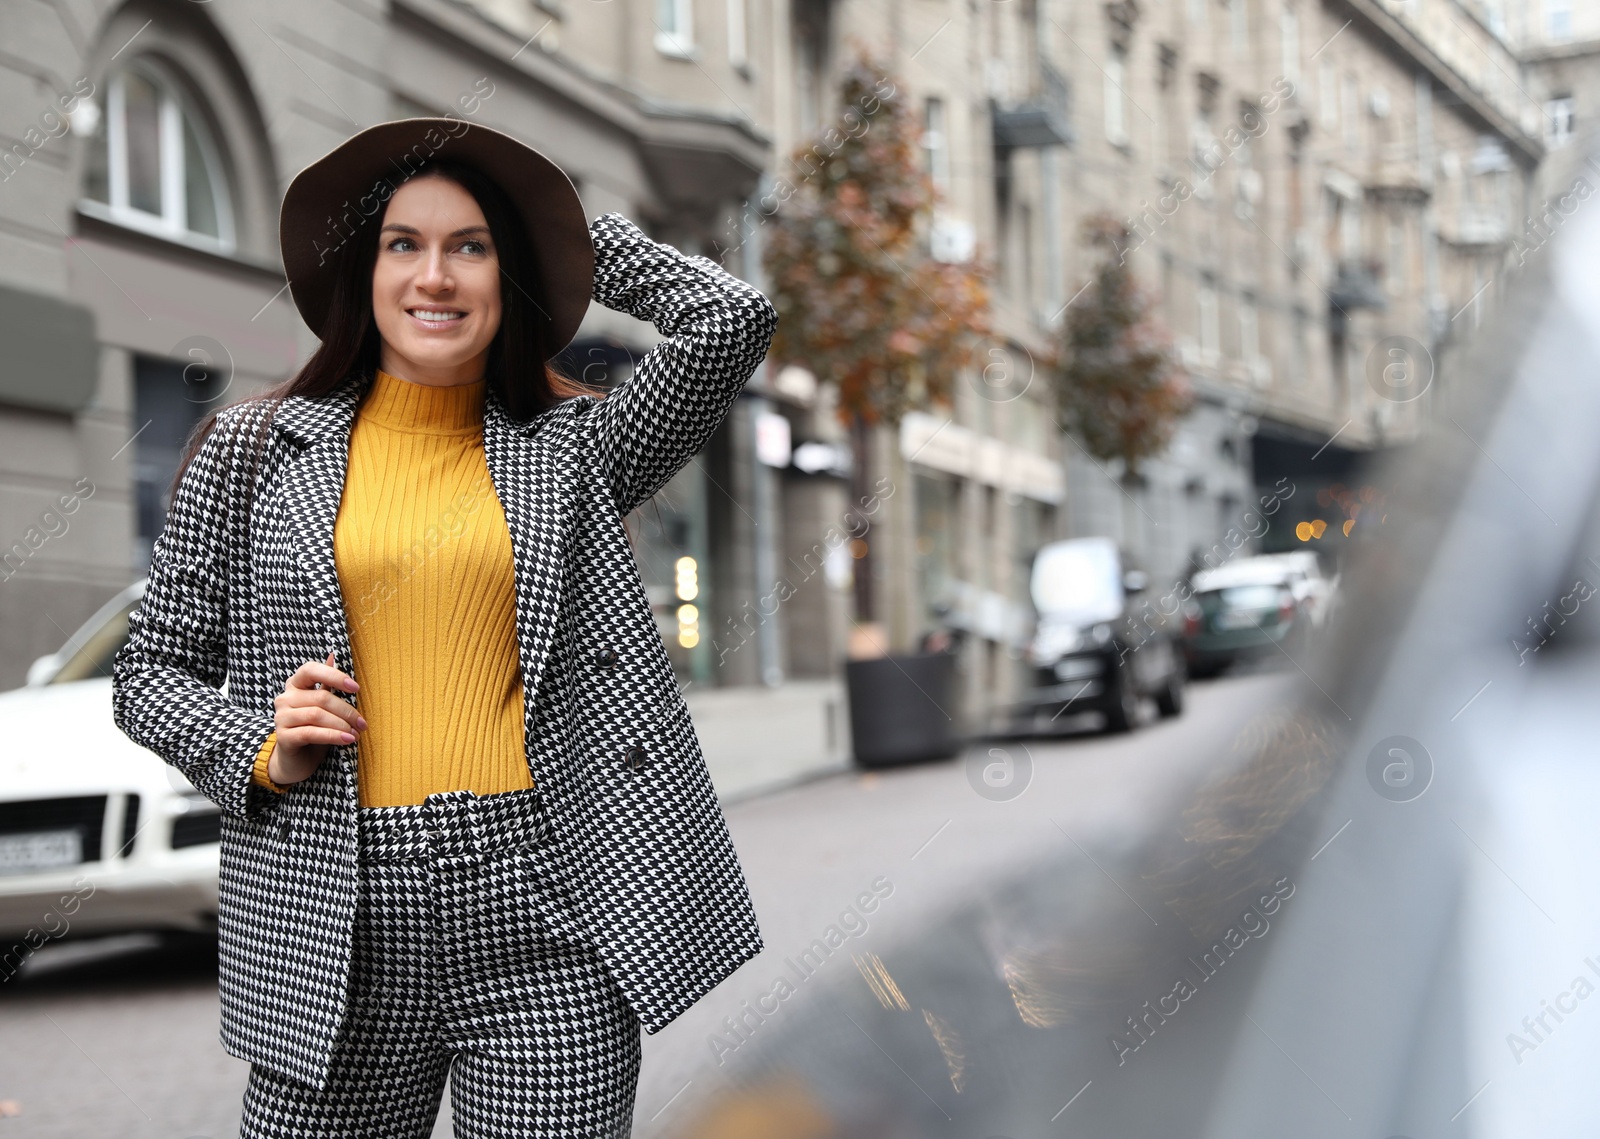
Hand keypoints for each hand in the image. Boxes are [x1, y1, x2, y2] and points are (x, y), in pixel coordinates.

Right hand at [267, 652, 364, 786]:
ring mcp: (281, 718)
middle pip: (321, 697)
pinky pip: (311, 733)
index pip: (311, 670)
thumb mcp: (322, 706)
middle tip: (363, 724)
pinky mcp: (283, 737)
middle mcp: (284, 698)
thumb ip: (326, 683)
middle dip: (347, 710)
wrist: (296, 761)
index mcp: (295, 685)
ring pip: (317, 715)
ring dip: (342, 725)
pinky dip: (333, 736)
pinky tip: (348, 740)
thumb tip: (333, 655)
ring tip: (356, 734)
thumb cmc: (313, 728)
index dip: (334, 675)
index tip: (356, 688)